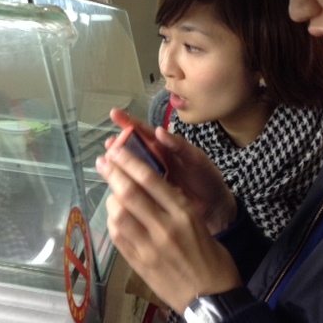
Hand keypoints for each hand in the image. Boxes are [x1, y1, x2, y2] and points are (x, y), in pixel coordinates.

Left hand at [96, 137, 241, 312]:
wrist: (212, 299)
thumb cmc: (211, 258)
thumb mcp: (198, 222)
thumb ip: (173, 204)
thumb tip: (149, 185)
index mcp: (184, 213)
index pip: (150, 179)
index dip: (129, 161)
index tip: (117, 150)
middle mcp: (165, 227)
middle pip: (130, 193)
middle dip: (113, 174)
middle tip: (103, 162)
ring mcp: (149, 247)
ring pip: (119, 215)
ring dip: (111, 199)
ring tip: (111, 191)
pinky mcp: (139, 264)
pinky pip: (118, 237)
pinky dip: (112, 223)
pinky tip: (114, 216)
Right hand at [106, 109, 236, 233]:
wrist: (215, 208)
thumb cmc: (208, 179)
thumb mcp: (197, 160)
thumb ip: (180, 146)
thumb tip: (158, 131)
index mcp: (166, 147)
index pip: (144, 131)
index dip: (129, 122)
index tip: (114, 114)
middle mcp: (155, 160)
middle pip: (132, 148)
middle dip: (118, 144)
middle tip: (108, 144)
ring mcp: (152, 177)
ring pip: (131, 167)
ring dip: (119, 164)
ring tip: (107, 161)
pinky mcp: (151, 195)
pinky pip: (135, 187)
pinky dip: (125, 185)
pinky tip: (115, 185)